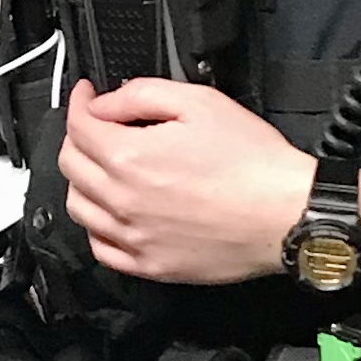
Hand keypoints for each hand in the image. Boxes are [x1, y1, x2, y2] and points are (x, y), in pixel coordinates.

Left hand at [63, 80, 323, 283]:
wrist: (290, 213)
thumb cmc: (255, 164)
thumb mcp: (201, 103)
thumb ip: (142, 95)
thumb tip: (106, 102)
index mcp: (130, 157)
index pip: (79, 126)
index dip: (80, 103)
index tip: (87, 96)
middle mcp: (123, 200)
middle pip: (71, 165)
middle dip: (77, 138)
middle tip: (96, 127)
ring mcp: (134, 237)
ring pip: (78, 208)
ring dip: (82, 181)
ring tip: (103, 168)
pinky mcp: (151, 265)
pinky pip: (102, 249)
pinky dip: (98, 228)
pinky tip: (113, 214)